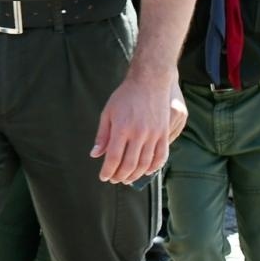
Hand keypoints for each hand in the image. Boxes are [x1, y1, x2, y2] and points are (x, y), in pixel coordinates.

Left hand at [91, 70, 184, 184]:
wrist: (150, 81)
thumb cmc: (125, 96)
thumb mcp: (108, 112)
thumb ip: (102, 135)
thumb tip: (95, 154)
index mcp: (121, 128)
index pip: (113, 157)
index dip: (108, 171)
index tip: (103, 177)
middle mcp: (138, 133)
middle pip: (129, 164)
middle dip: (120, 176)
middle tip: (114, 179)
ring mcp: (154, 134)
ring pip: (145, 164)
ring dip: (135, 175)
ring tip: (126, 178)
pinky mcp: (164, 133)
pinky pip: (161, 156)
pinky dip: (153, 167)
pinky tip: (146, 171)